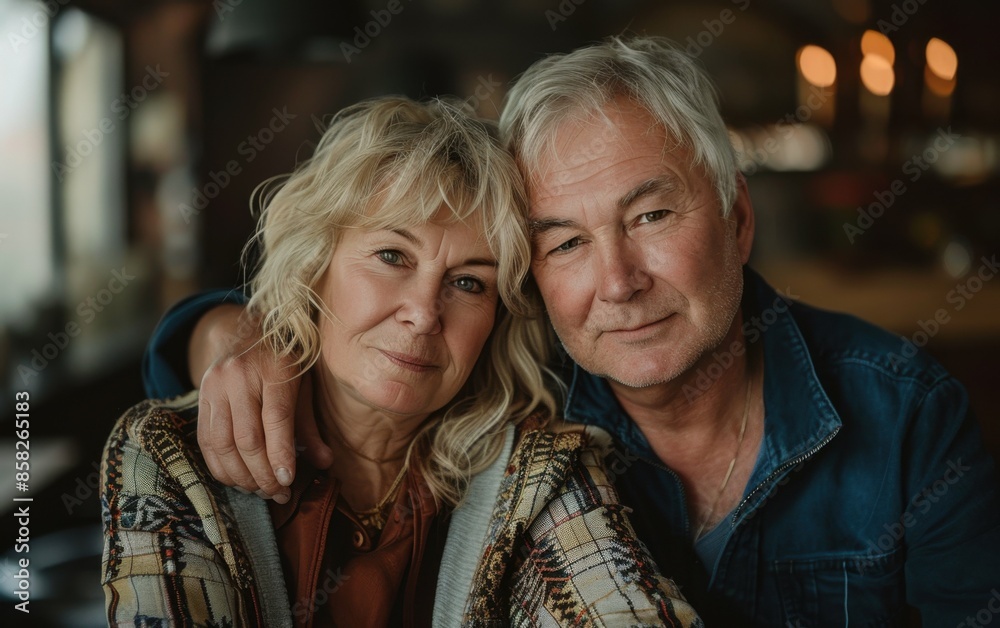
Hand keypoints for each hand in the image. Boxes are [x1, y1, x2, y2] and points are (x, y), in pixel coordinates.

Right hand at [191, 306, 332, 501]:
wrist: (246, 332)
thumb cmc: (283, 364)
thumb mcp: (303, 387)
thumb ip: (311, 426)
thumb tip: (325, 463)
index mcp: (274, 368)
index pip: (276, 418)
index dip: (280, 454)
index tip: (288, 480)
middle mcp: (239, 376)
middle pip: (247, 437)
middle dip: (262, 473)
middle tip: (278, 493)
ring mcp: (215, 385)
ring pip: (222, 443)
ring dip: (241, 476)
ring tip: (260, 490)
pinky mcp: (200, 397)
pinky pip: (206, 441)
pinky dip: (221, 467)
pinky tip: (238, 479)